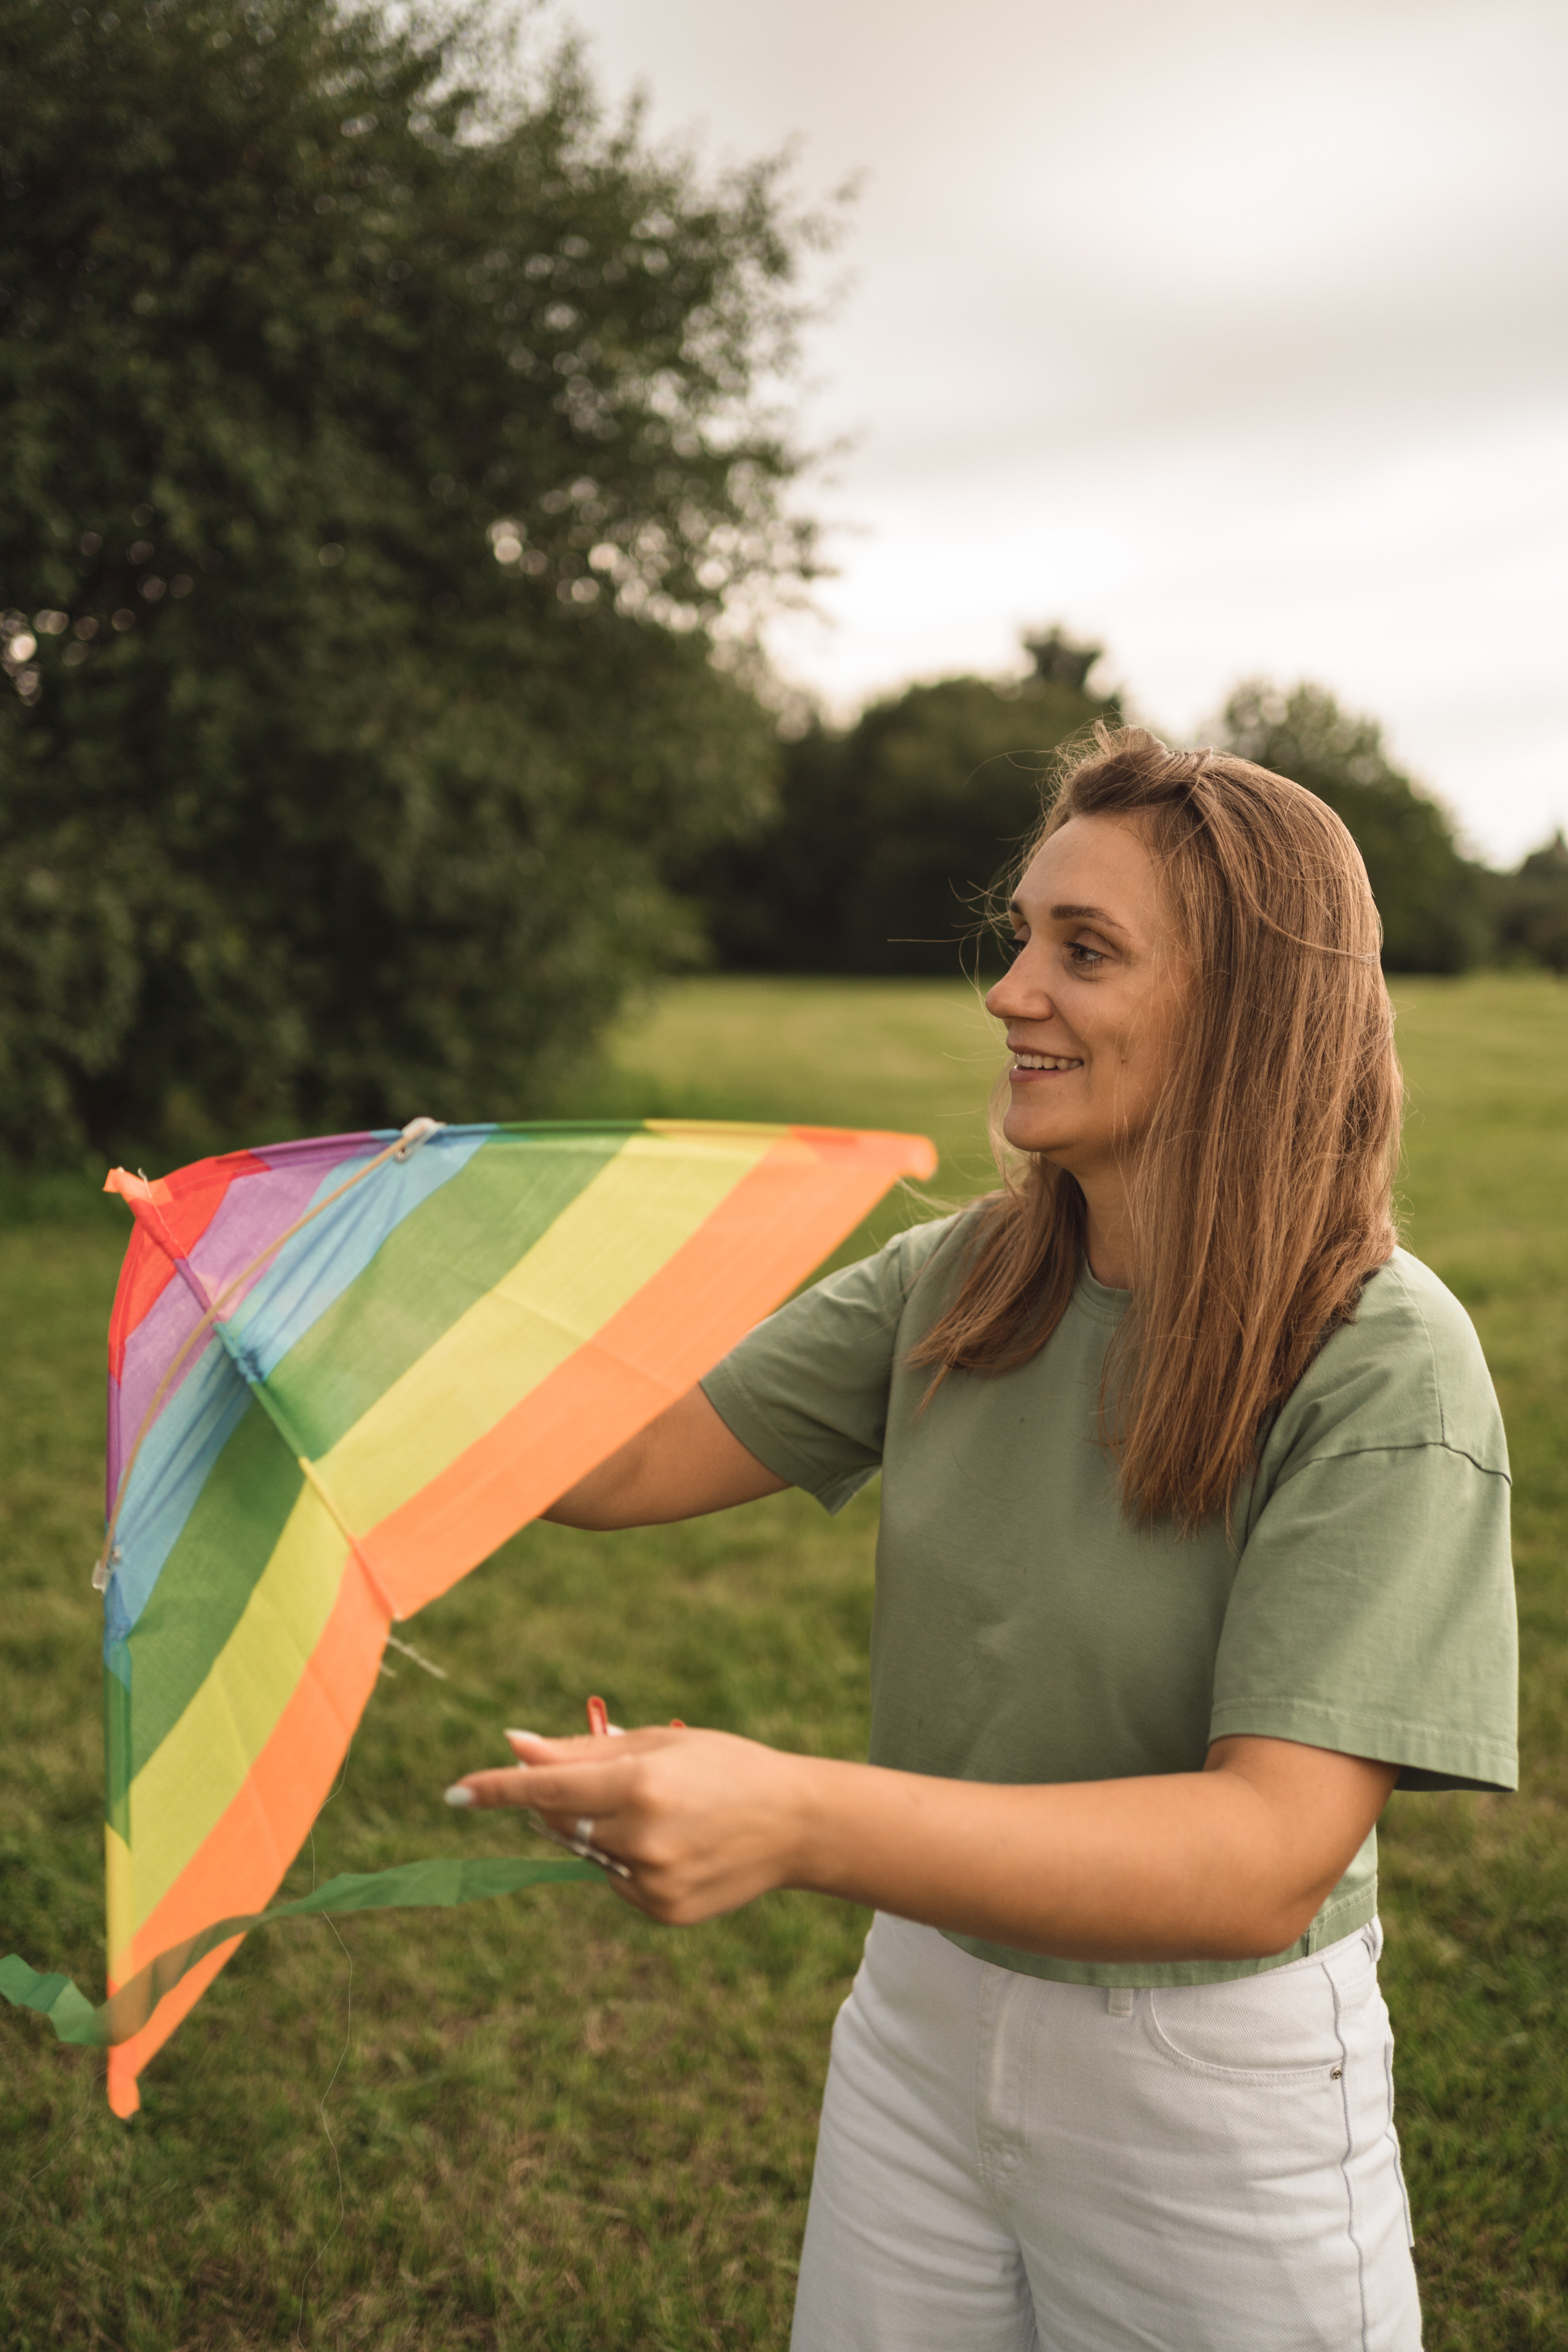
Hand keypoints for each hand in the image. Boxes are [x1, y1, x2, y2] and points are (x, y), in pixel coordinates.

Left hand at [448, 1725, 816, 1924]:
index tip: (454, 1792)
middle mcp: (641, 1836)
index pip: (546, 1788)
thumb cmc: (723, 1767)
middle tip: (607, 1784)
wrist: (795, 1822)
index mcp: (640, 1783)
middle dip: (559, 1801)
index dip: (497, 1790)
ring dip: (599, 1832)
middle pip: (559, 1822)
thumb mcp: (657, 1744)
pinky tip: (676, 1847)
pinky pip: (615, 1884)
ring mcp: (652, 1881)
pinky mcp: (662, 1911)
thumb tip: (514, 1747)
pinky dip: (628, 1863)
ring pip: (586, 1855)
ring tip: (663, 1815)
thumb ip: (581, 1750)